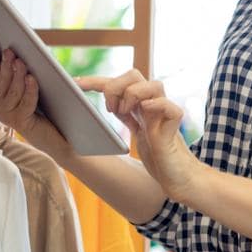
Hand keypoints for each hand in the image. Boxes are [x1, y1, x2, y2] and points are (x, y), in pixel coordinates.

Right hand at [0, 33, 72, 158]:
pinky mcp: (21, 123)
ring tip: (21, 62)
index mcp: (1, 90)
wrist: (59, 136)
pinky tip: (32, 79)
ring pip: (11, 91)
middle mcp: (0, 103)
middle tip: (10, 51)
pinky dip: (29, 90)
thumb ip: (25, 71)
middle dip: (5, 64)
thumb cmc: (48, 109)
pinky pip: (25, 103)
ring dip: (17, 76)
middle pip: (0, 79)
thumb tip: (21, 51)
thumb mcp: (34, 85)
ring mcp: (8, 115)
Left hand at [78, 70, 197, 199]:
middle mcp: (152, 103)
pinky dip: (155, 105)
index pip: (116, 83)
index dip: (95, 81)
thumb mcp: (134, 132)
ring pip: (153, 84)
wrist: (177, 176)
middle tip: (110, 110)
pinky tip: (145, 111)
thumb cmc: (156, 156)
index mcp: (140, 104)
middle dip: (116, 86)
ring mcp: (165, 112)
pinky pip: (168, 106)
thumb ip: (123, 115)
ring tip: (125, 113)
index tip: (75, 83)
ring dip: (133, 94)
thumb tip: (95, 108)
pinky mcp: (176, 123)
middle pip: (134, 75)